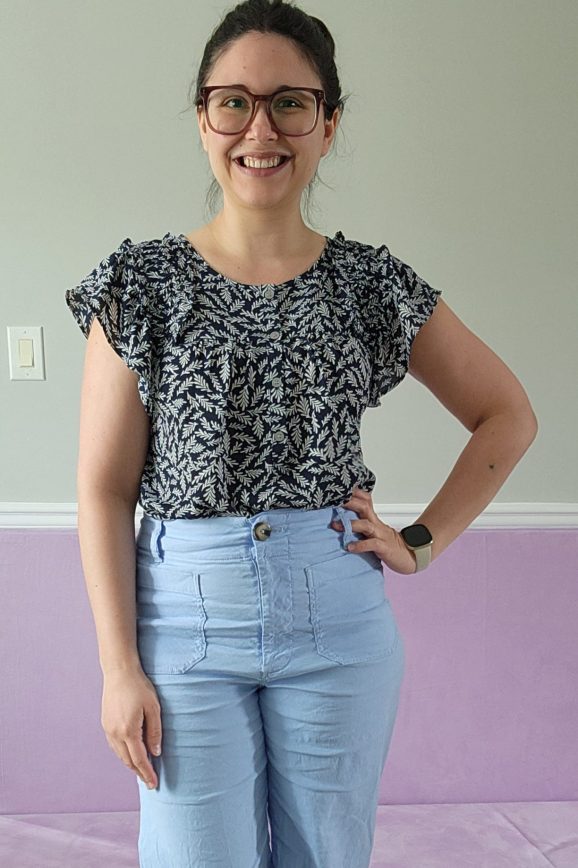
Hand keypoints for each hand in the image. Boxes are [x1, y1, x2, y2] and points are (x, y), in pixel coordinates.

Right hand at [101, 665, 162, 789]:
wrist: (119, 672)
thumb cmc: (139, 687)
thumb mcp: (153, 708)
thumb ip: (155, 731)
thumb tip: (156, 752)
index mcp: (128, 731)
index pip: (139, 760)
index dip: (147, 773)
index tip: (153, 784)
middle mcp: (115, 733)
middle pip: (128, 761)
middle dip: (139, 772)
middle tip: (149, 781)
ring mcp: (108, 729)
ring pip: (120, 754)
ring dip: (131, 764)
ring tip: (142, 770)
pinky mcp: (105, 723)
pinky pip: (114, 745)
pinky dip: (123, 753)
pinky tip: (130, 753)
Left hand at [330, 485, 417, 574]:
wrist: (411, 556)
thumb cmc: (389, 544)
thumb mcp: (374, 531)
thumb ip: (360, 524)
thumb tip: (341, 520)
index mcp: (374, 518)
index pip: (365, 499)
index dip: (353, 493)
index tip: (338, 489)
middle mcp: (377, 524)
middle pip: (364, 506)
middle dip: (349, 502)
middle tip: (333, 500)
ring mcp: (381, 535)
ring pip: (366, 524)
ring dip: (350, 524)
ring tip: (336, 525)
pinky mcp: (384, 547)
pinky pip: (372, 544)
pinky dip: (360, 545)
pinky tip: (350, 547)